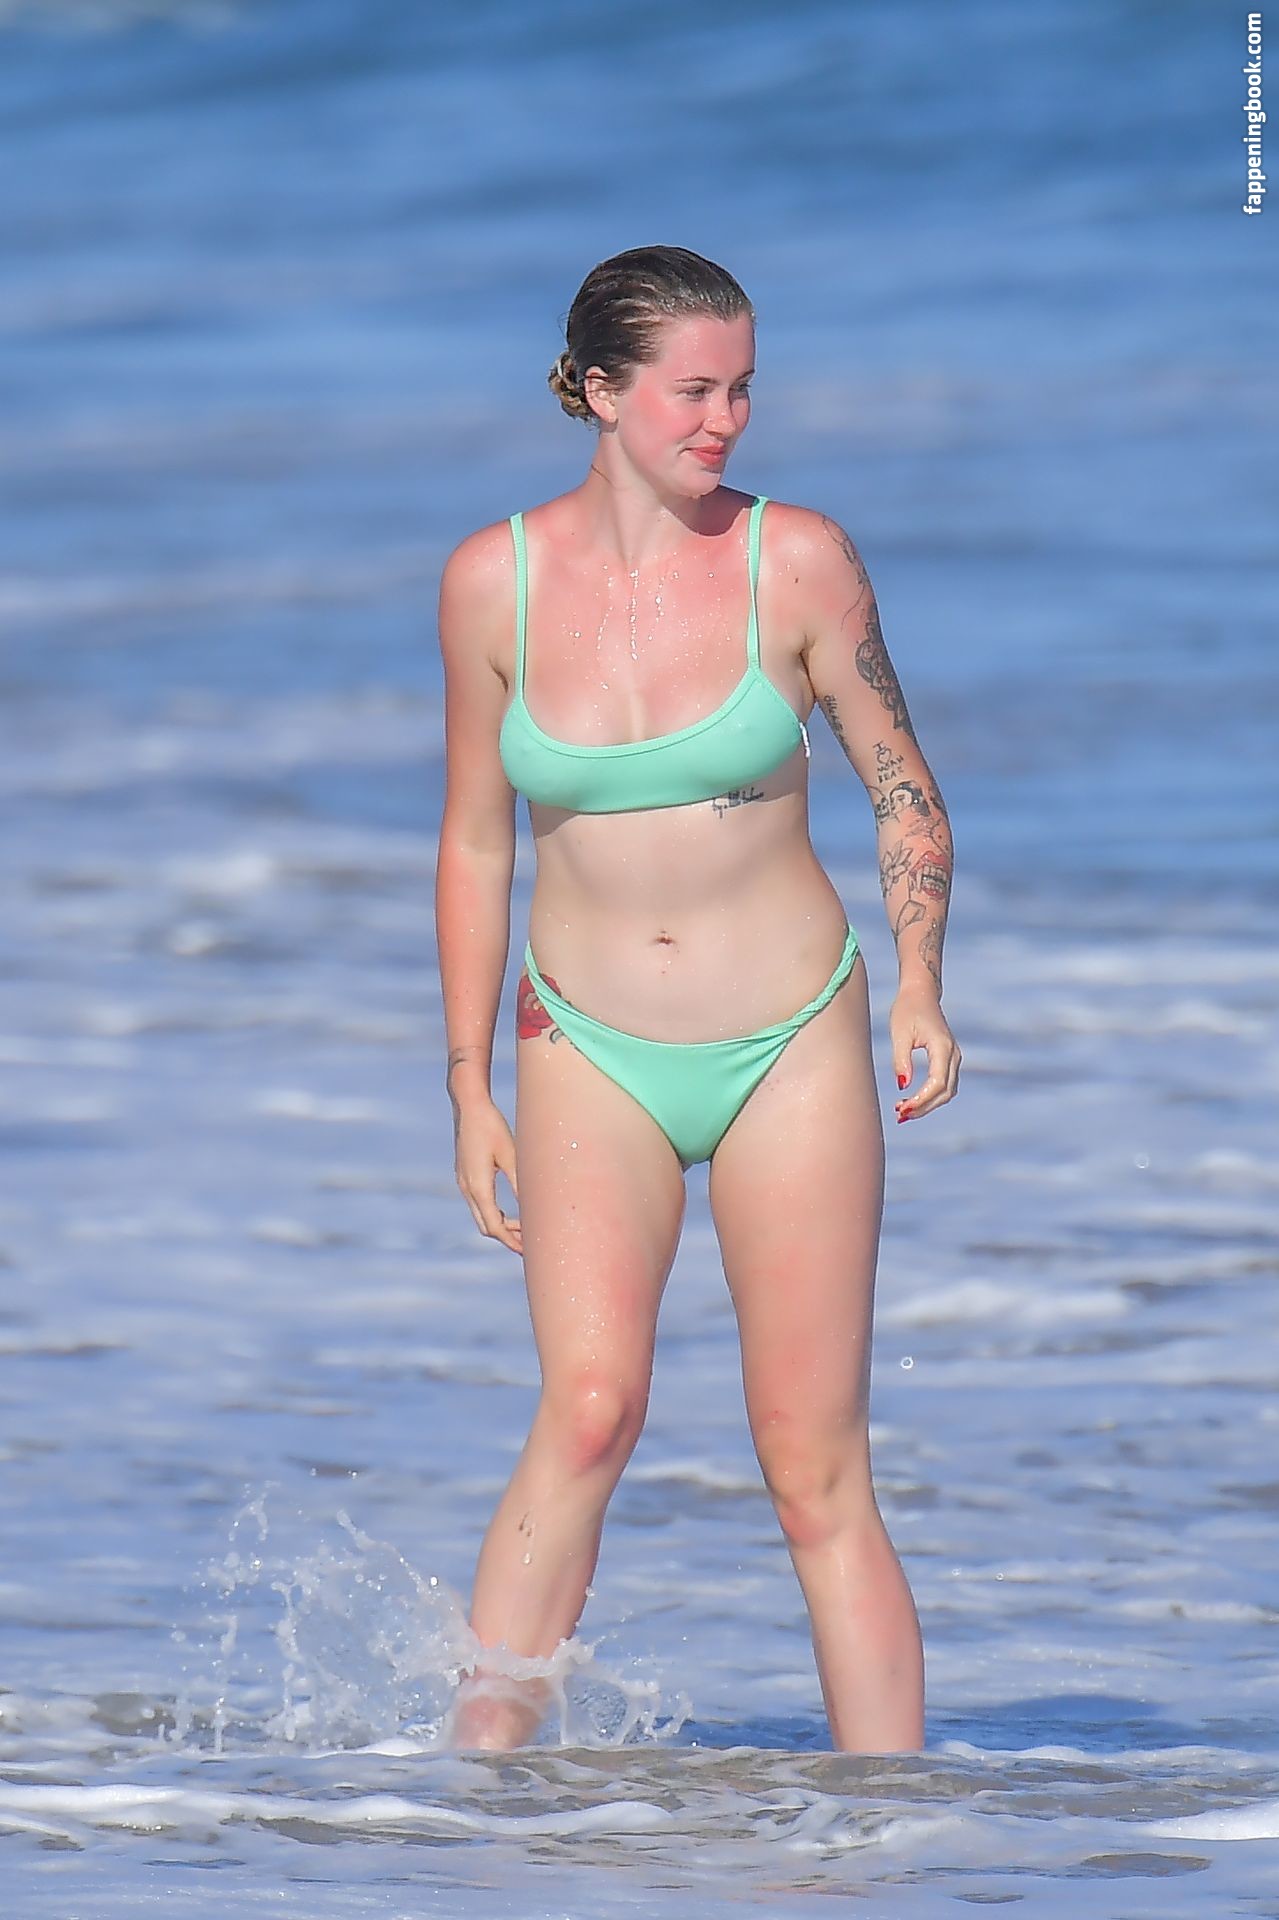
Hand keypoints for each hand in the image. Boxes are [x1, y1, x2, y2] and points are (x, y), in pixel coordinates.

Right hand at [454, 1099, 521, 1252]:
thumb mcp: (511, 1154)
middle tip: (530, 1243)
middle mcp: (467, 1188)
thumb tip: (532, 1209)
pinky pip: (478, 1204)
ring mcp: (463, 1182)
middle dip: (507, 1238)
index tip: (529, 1249)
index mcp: (478, 1186)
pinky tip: (510, 1211)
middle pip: (486, 1226)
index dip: (512, 1241)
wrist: (468, 1105)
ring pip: (481, 1216)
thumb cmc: (491, 1125)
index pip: (494, 1227)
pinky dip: (494, 1214)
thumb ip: (520, 1183)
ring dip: (500, 1226)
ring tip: (524, 1228)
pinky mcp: (465, 1175)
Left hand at [890, 985, 960, 1121]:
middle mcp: (953, 1054)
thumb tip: (902, 1085)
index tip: (902, 1108)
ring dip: (928, 1104)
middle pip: (945, 1092)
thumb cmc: (907, 1010)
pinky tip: (912, 1100)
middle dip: (924, 1107)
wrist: (921, 993)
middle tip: (900, 1115)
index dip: (922, 1100)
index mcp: (942, 1047)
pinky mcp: (949, 1058)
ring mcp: (954, 1056)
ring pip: (948, 1091)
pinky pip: (945, 1084)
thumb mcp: (900, 1034)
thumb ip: (901, 1060)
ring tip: (904, 1111)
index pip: (937, 1083)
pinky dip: (931, 1096)